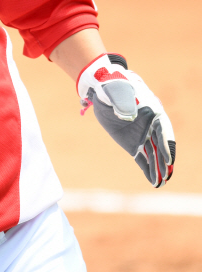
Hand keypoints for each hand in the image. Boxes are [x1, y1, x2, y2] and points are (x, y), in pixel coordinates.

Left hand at [77, 54, 175, 187]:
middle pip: (160, 146)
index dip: (165, 145)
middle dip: (164, 161)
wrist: (102, 90)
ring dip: (157, 169)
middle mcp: (151, 126)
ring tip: (160, 183)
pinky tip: (154, 182)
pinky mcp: (132, 143)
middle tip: (166, 175)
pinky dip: (148, 169)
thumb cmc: (112, 88)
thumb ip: (122, 103)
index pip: (162, 130)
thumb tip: (128, 117)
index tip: (168, 159)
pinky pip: (142, 158)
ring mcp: (142, 136)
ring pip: (153, 155)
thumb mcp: (115, 92)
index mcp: (152, 111)